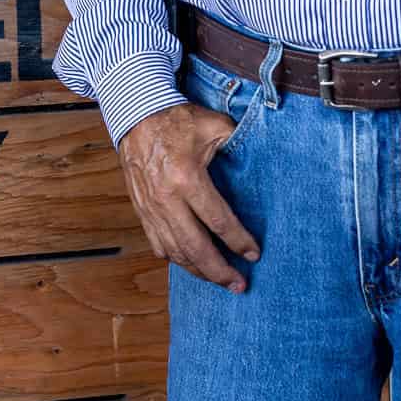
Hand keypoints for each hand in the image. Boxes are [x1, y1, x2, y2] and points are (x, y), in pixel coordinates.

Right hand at [117, 102, 260, 292]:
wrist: (136, 114)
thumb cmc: (177, 119)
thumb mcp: (214, 126)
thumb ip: (240, 145)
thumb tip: (264, 160)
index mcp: (187, 178)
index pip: (219, 221)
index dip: (239, 242)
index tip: (254, 254)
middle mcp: (167, 199)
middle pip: (196, 248)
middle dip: (220, 272)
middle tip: (239, 285)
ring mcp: (151, 207)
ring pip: (175, 252)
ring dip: (198, 271)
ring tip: (219, 281)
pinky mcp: (141, 209)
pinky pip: (157, 244)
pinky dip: (175, 259)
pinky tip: (190, 264)